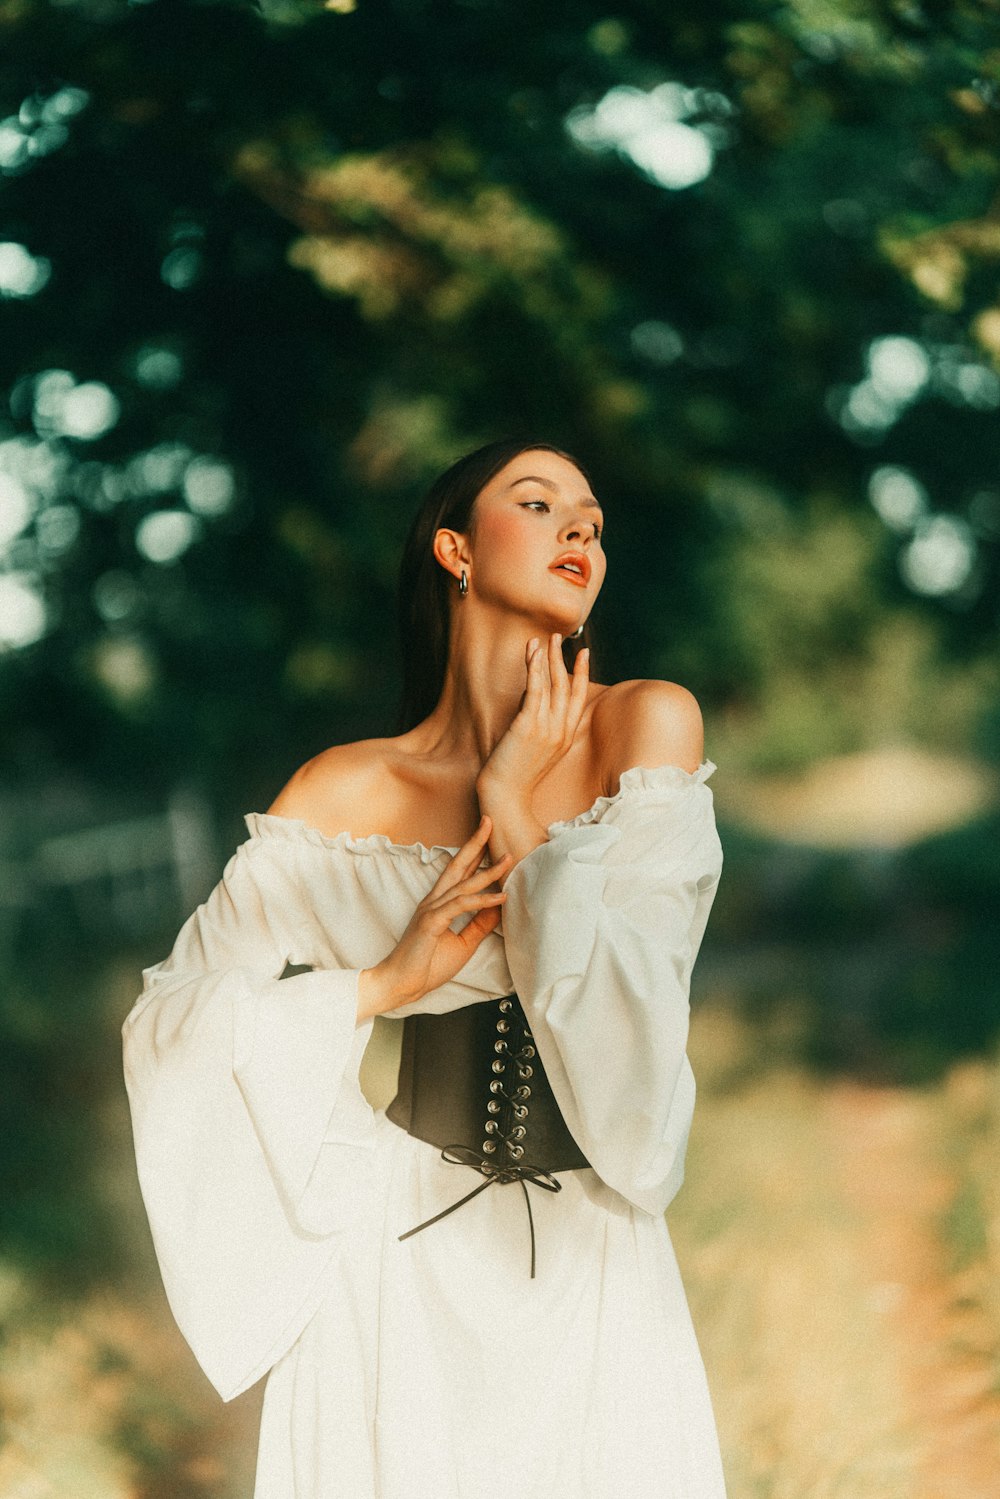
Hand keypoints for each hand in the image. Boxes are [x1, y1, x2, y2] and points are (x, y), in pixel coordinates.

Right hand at [357, 816, 511, 1019]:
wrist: (401, 985)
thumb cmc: (426, 965)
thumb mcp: (463, 943)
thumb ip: (479, 924)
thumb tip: (499, 907)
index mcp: (438, 904)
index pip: (459, 873)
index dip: (475, 853)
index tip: (491, 837)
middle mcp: (434, 901)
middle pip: (457, 866)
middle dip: (475, 843)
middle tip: (490, 822)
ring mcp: (431, 910)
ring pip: (463, 884)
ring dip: (487, 871)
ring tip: (508, 860)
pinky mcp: (431, 923)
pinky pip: (461, 907)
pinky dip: (482, 901)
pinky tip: (500, 897)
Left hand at [477, 633, 589, 808]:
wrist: (505, 795)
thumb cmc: (515, 774)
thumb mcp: (536, 747)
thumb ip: (540, 722)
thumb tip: (533, 696)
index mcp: (565, 736)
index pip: (578, 697)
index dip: (582, 673)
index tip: (584, 652)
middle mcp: (560, 730)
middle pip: (565, 686)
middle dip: (562, 658)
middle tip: (558, 636)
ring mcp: (546, 728)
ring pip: (551, 684)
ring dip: (549, 657)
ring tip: (546, 638)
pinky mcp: (527, 726)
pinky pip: (534, 690)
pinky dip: (535, 668)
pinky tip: (533, 652)